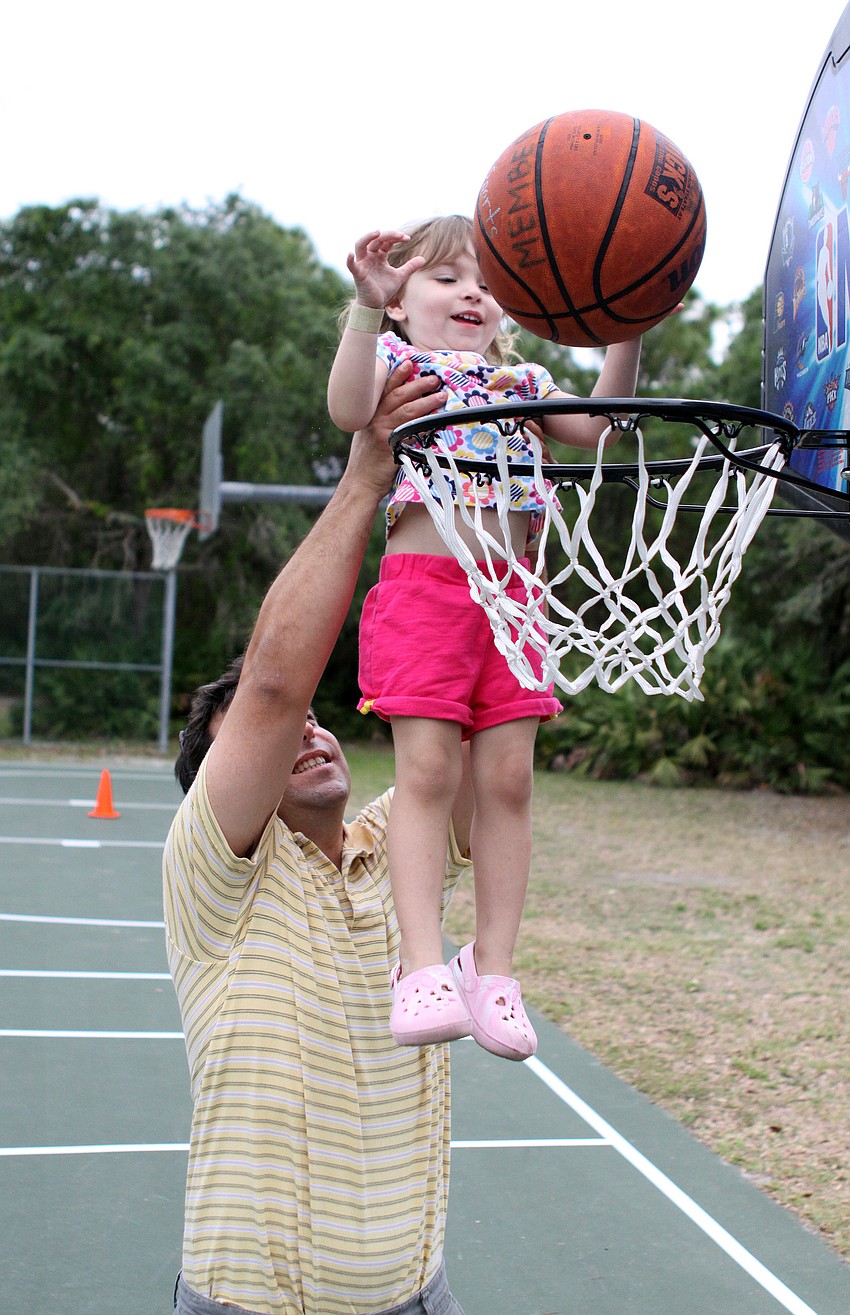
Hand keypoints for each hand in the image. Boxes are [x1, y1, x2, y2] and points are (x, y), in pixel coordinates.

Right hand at [346, 230, 424, 309]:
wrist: (376, 304)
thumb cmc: (384, 289)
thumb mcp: (400, 276)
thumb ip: (410, 267)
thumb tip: (423, 258)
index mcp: (379, 255)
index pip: (386, 241)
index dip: (396, 237)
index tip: (407, 238)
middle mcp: (370, 256)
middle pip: (375, 239)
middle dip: (388, 235)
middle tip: (400, 235)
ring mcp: (362, 264)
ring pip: (360, 245)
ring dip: (367, 237)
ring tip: (377, 232)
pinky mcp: (358, 274)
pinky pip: (351, 265)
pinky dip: (349, 260)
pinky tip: (350, 254)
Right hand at [347, 360, 445, 496]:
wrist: (359, 484)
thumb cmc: (367, 463)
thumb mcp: (370, 436)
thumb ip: (382, 423)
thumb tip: (405, 412)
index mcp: (370, 415)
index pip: (384, 390)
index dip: (397, 375)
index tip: (409, 362)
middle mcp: (374, 419)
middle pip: (397, 396)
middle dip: (417, 385)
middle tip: (434, 378)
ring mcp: (381, 431)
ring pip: (406, 410)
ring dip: (426, 401)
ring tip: (441, 394)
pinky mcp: (389, 445)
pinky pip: (411, 431)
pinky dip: (424, 424)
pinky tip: (437, 420)